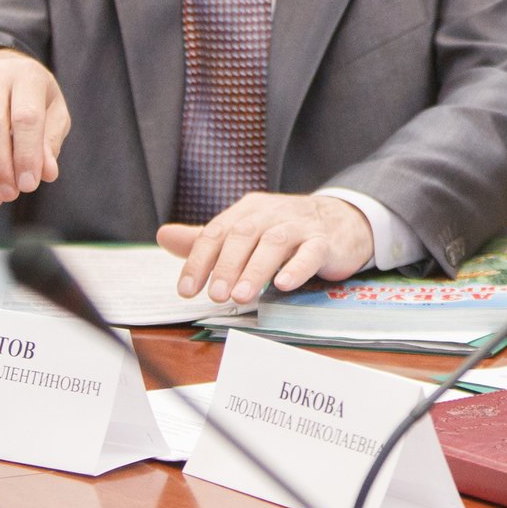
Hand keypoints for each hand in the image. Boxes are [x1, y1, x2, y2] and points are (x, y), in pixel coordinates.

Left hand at [156, 193, 373, 303]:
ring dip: (255, 269)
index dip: (199, 260)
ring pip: (274, 243)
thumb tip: (164, 236)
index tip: (187, 290)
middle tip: (215, 295)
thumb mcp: (246, 231)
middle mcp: (272, 213)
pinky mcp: (325, 241)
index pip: (217, 232)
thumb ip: (207, 238)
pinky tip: (283, 284)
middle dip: (226, 266)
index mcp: (249, 210)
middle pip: (244, 235)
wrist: (342, 220)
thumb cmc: (287, 231)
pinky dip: (296, 267)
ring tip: (241, 297)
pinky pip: (311, 252)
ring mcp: (300, 226)